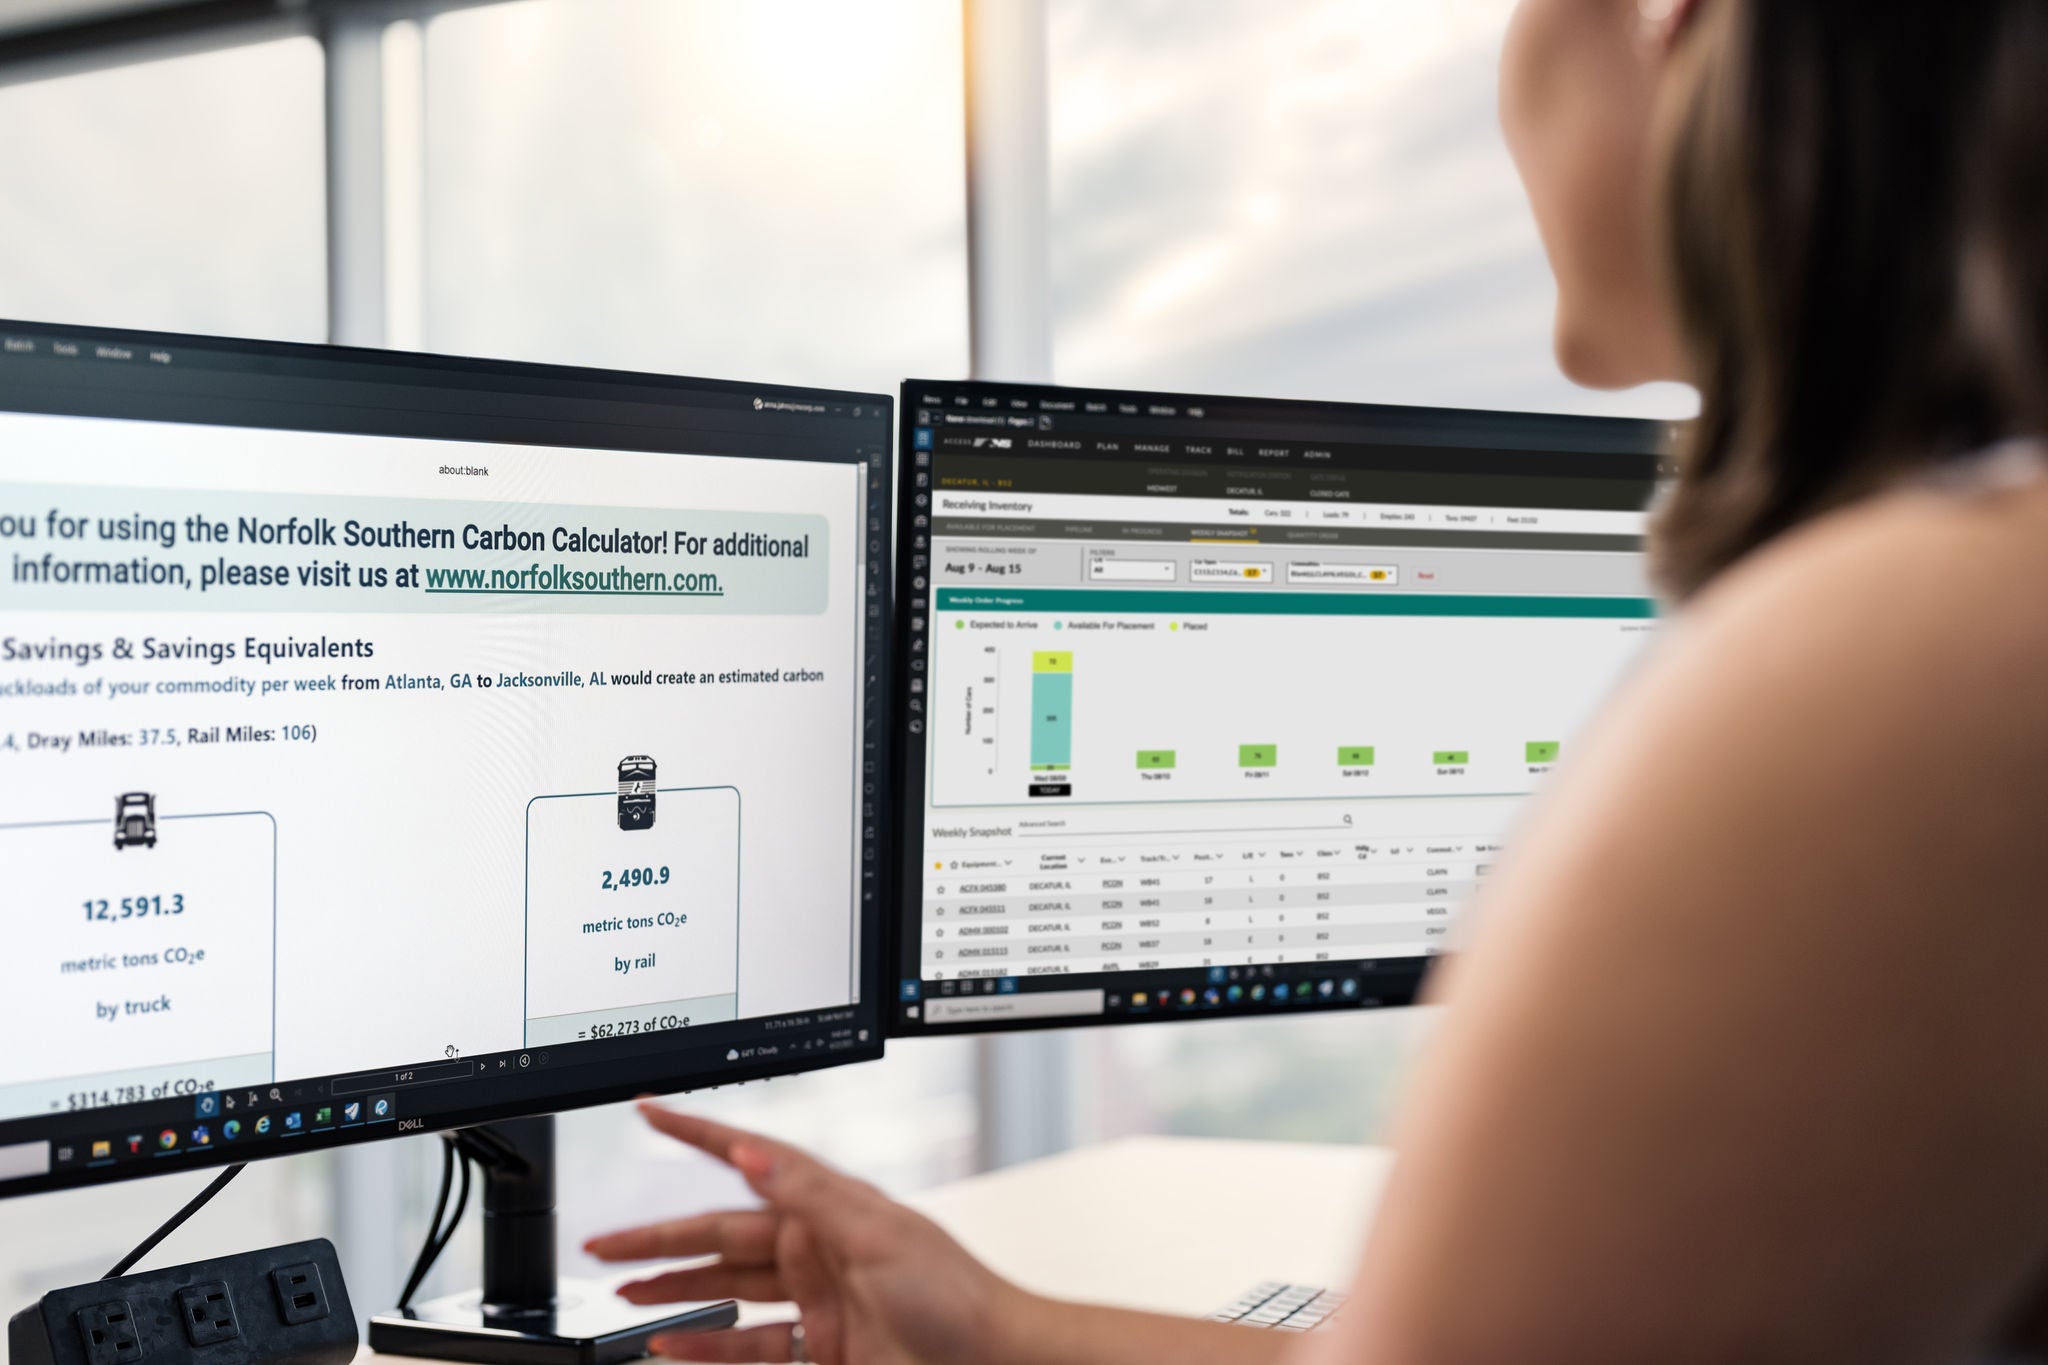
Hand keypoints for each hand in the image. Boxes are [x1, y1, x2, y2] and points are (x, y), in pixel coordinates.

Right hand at [586, 1103, 1028, 1364]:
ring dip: (676, 1293)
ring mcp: (816, 1300)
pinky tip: (672, 1343)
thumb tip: (754, 1153)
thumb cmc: (956, 1294)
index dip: (700, 1136)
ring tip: (626, 1295)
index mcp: (830, 1207)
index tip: (653, 1114)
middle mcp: (817, 1248)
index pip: (752, 1160)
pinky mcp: (819, 1348)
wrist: (991, 1362)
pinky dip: (706, 1345)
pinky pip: (748, 1345)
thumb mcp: (880, 1234)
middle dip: (661, 1239)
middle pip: (722, 1236)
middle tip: (608, 1246)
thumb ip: (811, 1195)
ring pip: (727, 1291)